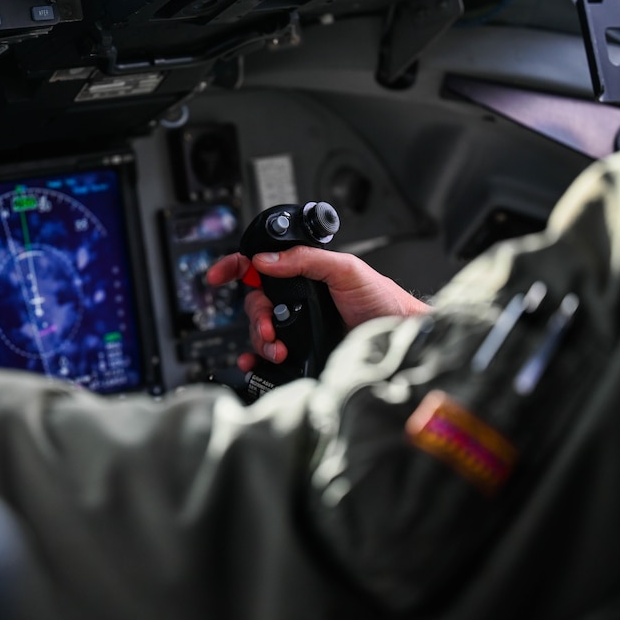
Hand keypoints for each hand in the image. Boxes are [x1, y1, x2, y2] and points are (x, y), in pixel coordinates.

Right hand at [206, 246, 428, 368]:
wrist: (400, 339)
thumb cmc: (382, 301)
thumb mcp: (346, 270)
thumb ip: (307, 259)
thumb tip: (267, 259)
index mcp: (305, 273)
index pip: (263, 264)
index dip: (237, 267)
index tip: (219, 275)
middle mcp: (298, 299)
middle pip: (255, 301)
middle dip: (257, 315)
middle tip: (272, 327)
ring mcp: (299, 325)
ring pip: (260, 329)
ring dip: (261, 338)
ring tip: (278, 347)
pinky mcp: (301, 351)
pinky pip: (268, 355)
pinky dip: (257, 358)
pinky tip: (259, 361)